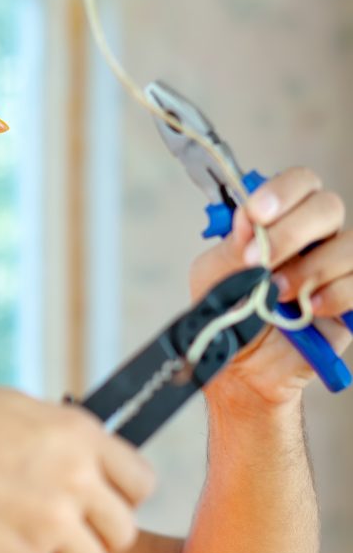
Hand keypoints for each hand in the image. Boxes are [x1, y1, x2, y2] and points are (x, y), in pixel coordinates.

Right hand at [0, 388, 154, 552]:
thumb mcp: (11, 409)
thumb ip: (58, 434)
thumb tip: (84, 453)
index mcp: (77, 432)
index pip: (141, 482)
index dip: (121, 500)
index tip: (94, 509)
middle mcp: (74, 474)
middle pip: (123, 531)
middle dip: (92, 539)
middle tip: (57, 538)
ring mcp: (51, 519)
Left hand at [190, 167, 352, 406]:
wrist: (242, 367)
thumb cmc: (229, 313)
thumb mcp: (214, 276)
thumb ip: (231, 245)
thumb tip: (248, 220)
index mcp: (281, 221)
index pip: (298, 184)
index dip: (282, 192)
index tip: (256, 214)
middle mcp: (314, 238)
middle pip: (327, 207)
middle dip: (291, 231)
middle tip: (259, 260)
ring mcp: (336, 268)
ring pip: (349, 244)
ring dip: (309, 268)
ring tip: (277, 293)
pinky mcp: (351, 300)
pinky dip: (334, 293)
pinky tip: (309, 308)